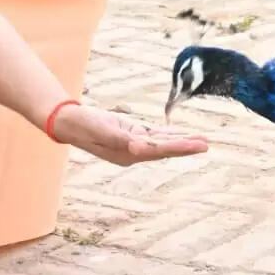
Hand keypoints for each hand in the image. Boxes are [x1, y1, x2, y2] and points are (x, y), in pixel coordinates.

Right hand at [51, 104, 208, 165]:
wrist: (68, 121)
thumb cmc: (83, 125)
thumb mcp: (100, 130)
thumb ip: (119, 138)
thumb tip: (138, 146)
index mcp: (127, 153)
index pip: (158, 150)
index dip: (178, 147)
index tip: (196, 145)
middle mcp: (133, 151)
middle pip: (165, 149)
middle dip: (186, 146)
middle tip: (206, 144)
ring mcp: (133, 142)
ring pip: (163, 142)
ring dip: (182, 140)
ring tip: (201, 139)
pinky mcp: (131, 132)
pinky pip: (155, 134)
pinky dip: (169, 133)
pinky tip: (182, 133)